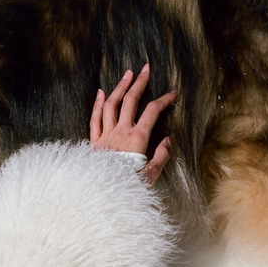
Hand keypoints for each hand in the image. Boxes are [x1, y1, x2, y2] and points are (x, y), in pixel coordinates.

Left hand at [89, 63, 176, 184]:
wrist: (100, 196)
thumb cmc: (127, 188)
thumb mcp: (150, 176)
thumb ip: (161, 157)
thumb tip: (168, 141)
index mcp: (137, 140)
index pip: (153, 111)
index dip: (164, 99)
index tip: (173, 94)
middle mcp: (120, 133)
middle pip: (130, 101)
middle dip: (140, 83)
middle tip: (146, 69)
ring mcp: (105, 136)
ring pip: (111, 105)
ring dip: (120, 87)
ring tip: (127, 74)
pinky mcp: (94, 144)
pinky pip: (95, 119)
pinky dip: (98, 104)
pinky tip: (101, 93)